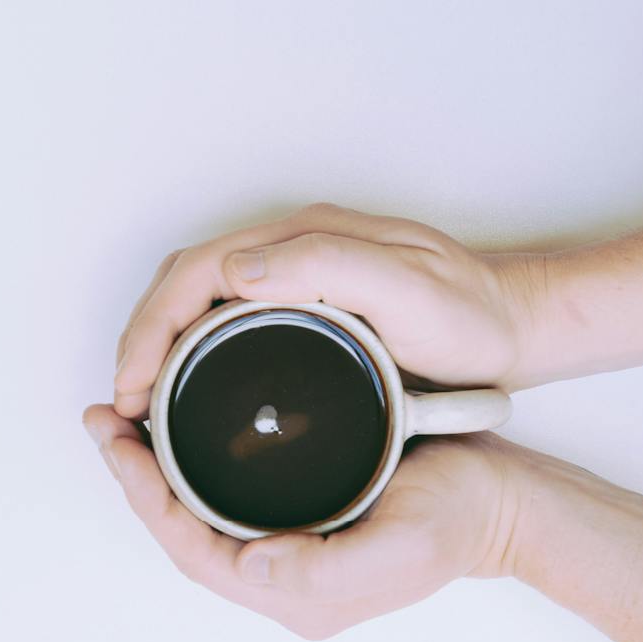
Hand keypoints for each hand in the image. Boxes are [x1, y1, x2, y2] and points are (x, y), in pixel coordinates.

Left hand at [81, 405, 522, 638]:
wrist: (507, 502)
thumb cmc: (461, 519)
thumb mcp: (403, 545)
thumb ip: (326, 568)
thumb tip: (251, 564)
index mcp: (294, 594)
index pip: (192, 549)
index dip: (147, 500)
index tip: (119, 446)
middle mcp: (280, 579)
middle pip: (182, 531)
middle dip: (135, 479)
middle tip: (102, 422)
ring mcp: (287, 549)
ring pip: (196, 513)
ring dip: (154, 470)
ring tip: (121, 421)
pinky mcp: (298, 517)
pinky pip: (223, 497)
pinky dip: (187, 463)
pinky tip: (172, 428)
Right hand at [113, 203, 543, 416]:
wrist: (518, 327)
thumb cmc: (472, 317)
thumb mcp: (407, 289)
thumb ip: (326, 267)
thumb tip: (233, 269)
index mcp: (302, 239)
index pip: (195, 273)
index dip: (152, 327)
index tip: (133, 383)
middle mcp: (291, 250)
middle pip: (183, 284)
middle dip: (140, 339)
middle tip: (123, 402)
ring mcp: (296, 275)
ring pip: (198, 302)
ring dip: (158, 346)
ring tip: (141, 401)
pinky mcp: (304, 304)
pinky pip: (225, 320)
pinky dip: (189, 352)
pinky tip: (186, 390)